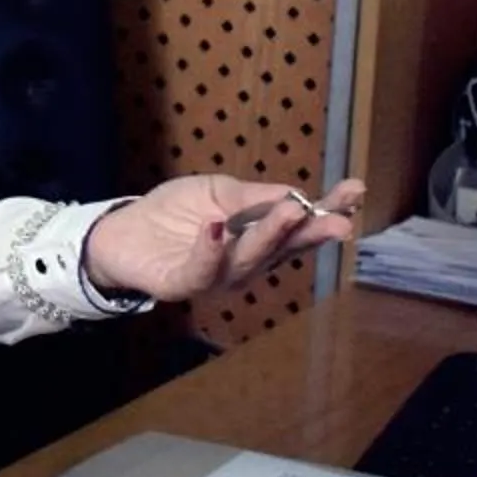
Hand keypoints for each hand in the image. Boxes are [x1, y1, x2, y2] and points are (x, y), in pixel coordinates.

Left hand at [84, 175, 365, 302]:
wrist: (121, 229)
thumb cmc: (172, 211)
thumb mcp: (215, 191)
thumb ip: (252, 197)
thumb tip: (294, 195)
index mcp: (258, 240)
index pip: (299, 228)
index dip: (327, 212)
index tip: (356, 192)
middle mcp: (245, 264)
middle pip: (283, 249)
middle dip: (311, 232)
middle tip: (338, 220)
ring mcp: (217, 278)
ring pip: (249, 259)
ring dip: (270, 235)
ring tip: (289, 211)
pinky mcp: (182, 284)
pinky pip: (201, 270)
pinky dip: (210, 249)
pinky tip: (217, 227)